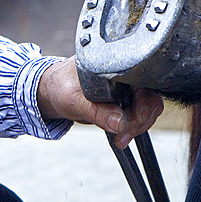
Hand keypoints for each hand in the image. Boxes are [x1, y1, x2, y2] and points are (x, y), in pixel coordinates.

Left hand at [36, 57, 163, 148]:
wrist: (50, 92)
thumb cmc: (59, 87)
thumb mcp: (73, 100)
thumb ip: (97, 112)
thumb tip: (120, 123)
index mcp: (115, 63)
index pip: (144, 83)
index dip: (144, 104)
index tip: (132, 121)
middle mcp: (124, 72)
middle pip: (150, 97)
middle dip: (140, 120)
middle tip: (123, 136)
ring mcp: (125, 86)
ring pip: (147, 108)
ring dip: (137, 126)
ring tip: (120, 138)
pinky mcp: (123, 99)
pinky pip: (137, 113)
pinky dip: (132, 127)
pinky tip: (121, 136)